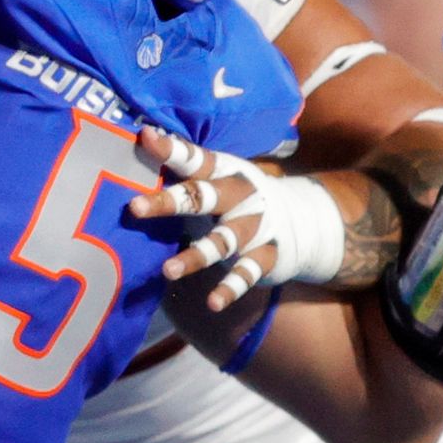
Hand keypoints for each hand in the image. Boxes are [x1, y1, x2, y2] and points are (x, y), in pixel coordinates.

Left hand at [129, 130, 350, 305]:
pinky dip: (231, 289)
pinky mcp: (267, 255)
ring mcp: (255, 227)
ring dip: (195, 256)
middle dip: (170, 202)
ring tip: (167, 271)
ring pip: (221, 241)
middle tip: (135, 208)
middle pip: (203, 197)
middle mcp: (241, 196)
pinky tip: (214, 303)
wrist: (306, 220)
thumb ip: (187, 169)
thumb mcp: (222, 178)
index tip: (146, 138)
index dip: (171, 149)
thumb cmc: (243, 197)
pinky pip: (246, 273)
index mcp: (226, 172)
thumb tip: (142, 142)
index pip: (196, 159)